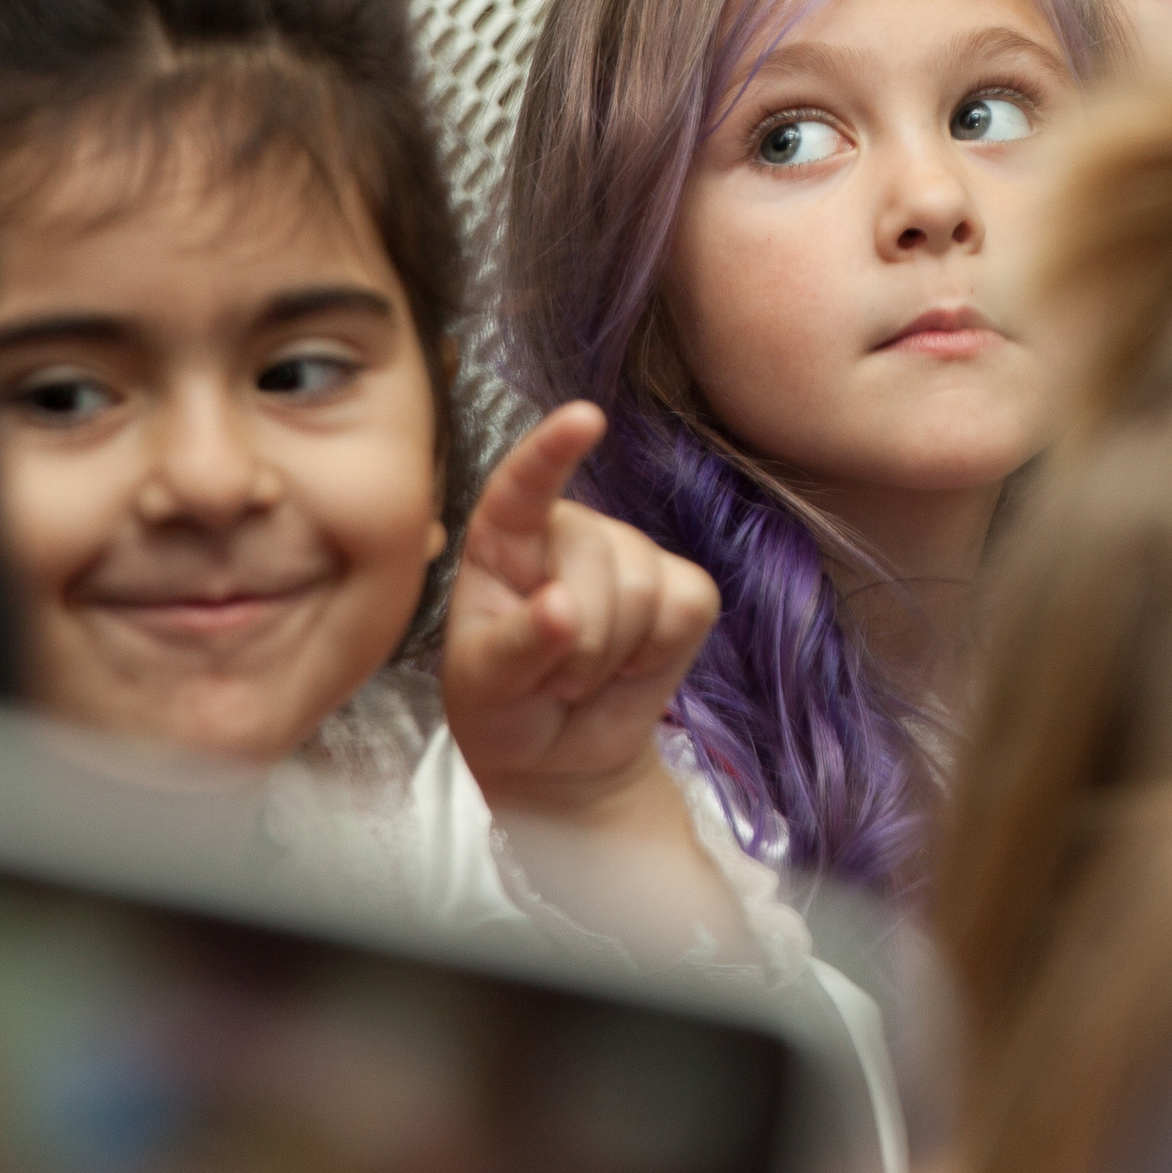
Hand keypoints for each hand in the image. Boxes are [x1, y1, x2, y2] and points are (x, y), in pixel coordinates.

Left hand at [444, 402, 720, 820]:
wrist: (561, 753)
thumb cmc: (504, 706)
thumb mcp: (485, 686)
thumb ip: (515, 646)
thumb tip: (562, 608)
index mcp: (505, 540)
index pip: (524, 487)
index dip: (553, 451)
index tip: (585, 419)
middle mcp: (572, 532)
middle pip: (597, 564)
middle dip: (577, 642)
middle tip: (552, 680)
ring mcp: (633, 554)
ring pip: (642, 588)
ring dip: (611, 656)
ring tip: (582, 677)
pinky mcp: (684, 588)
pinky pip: (686, 607)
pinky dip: (658, 652)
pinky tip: (632, 665)